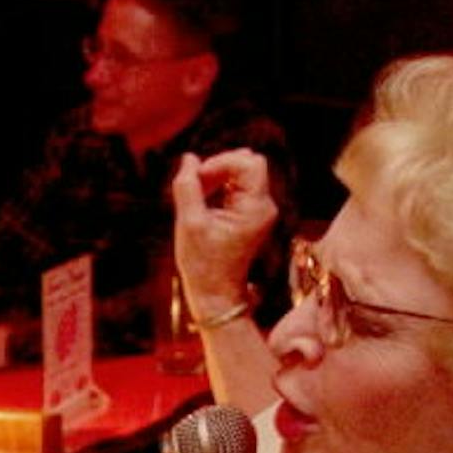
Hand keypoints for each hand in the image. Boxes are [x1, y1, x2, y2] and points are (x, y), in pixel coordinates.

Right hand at [172, 148, 277, 317]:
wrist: (215, 293)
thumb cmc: (203, 264)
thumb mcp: (189, 223)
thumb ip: (187, 187)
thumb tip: (189, 159)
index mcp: (256, 208)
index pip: (248, 163)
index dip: (221, 162)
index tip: (198, 179)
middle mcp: (264, 206)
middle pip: (247, 164)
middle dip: (219, 167)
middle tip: (196, 186)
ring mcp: (259, 210)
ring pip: (240, 173)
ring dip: (216, 177)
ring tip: (197, 197)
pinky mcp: (250, 214)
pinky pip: (236, 187)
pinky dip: (218, 188)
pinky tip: (203, 205)